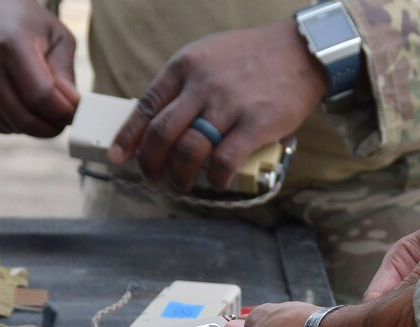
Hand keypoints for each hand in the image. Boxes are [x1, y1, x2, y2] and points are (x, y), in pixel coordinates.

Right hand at [0, 0, 79, 136]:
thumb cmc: (25, 25)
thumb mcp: (56, 36)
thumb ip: (65, 72)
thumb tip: (71, 106)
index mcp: (12, 45)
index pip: (42, 96)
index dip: (64, 112)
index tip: (75, 111)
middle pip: (26, 119)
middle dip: (52, 127)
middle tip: (64, 119)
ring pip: (14, 127)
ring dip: (35, 125)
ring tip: (42, 103)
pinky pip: (0, 126)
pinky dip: (17, 123)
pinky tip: (21, 102)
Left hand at [108, 20, 327, 191]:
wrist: (301, 50)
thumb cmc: (251, 57)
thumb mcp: (207, 56)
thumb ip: (183, 85)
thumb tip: (158, 121)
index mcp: (185, 66)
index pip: (146, 106)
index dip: (128, 137)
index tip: (118, 157)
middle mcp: (202, 85)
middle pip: (161, 134)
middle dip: (150, 164)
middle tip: (153, 178)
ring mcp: (228, 105)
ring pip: (188, 151)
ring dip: (179, 177)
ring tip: (181, 185)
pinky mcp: (255, 124)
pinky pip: (224, 161)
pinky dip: (214, 179)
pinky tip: (215, 184)